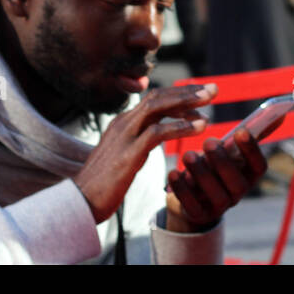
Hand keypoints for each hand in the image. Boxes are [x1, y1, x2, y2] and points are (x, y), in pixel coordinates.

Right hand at [73, 84, 214, 222]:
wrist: (79, 204)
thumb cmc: (104, 184)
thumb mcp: (125, 155)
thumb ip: (141, 141)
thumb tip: (161, 133)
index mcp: (123, 123)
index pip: (155, 99)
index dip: (180, 94)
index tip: (203, 93)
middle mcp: (123, 123)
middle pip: (159, 97)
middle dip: (188, 91)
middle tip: (214, 89)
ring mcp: (124, 137)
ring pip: (158, 108)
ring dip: (186, 102)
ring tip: (210, 103)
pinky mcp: (127, 154)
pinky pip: (157, 133)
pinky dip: (180, 126)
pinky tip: (199, 127)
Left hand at [164, 128, 268, 231]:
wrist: (193, 195)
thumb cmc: (216, 164)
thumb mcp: (233, 150)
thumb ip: (253, 133)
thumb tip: (281, 112)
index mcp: (249, 175)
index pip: (259, 166)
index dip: (252, 150)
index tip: (241, 130)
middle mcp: (238, 194)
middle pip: (236, 182)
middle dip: (223, 162)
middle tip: (209, 142)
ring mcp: (219, 208)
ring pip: (214, 194)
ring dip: (201, 173)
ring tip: (187, 155)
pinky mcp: (198, 216)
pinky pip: (191, 206)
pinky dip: (182, 189)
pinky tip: (173, 173)